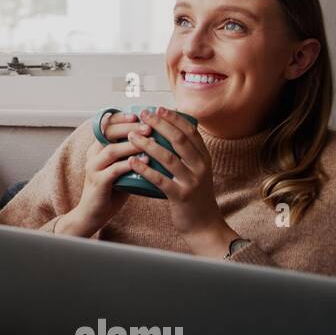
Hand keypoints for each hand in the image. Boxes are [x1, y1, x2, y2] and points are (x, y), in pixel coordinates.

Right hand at [59, 111, 146, 236]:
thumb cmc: (111, 190)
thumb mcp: (121, 168)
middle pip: (108, 133)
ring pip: (112, 150)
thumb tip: (157, 141)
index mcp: (97, 148)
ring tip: (151, 140)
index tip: (139, 114)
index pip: (106, 125)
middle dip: (130, 127)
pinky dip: (130, 164)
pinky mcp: (98, 182)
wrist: (93, 214)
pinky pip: (114, 170)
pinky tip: (145, 160)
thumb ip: (131, 155)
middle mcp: (93, 155)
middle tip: (149, 125)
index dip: (121, 118)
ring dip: (132, 144)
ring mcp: (94, 168)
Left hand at [124, 107, 237, 256]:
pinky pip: (160, 180)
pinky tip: (131, 161)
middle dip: (160, 124)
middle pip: (179, 140)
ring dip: (148, 144)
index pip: (191, 132)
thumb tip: (168, 134)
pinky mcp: (182, 196)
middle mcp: (201, 167)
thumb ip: (187, 156)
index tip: (159, 108)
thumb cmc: (194, 197)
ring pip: (168, 158)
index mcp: (204, 159)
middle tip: (143, 115)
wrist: (204, 226)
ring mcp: (192, 182)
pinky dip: (145, 169)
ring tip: (131, 136)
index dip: (175, 118)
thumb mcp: (196, 173)